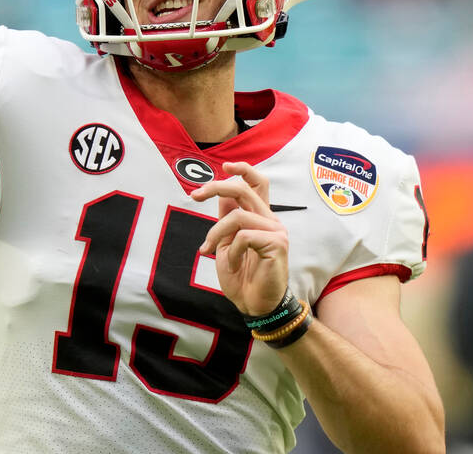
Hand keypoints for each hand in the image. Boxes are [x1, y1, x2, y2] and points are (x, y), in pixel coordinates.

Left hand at [192, 161, 289, 315]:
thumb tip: (219, 193)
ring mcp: (276, 230)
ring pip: (237, 216)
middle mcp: (270, 219)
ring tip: (211, 250)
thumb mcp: (226, 243)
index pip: (257, 183)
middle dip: (216, 186)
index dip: (242, 169)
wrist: (254, 305)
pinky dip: (231, 251)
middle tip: (194, 196)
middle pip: (245, 188)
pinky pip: (244, 236)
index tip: (224, 166)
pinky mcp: (277, 243)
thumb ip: (226, 218)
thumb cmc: (241, 276)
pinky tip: (232, 265)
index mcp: (259, 217)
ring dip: (216, 233)